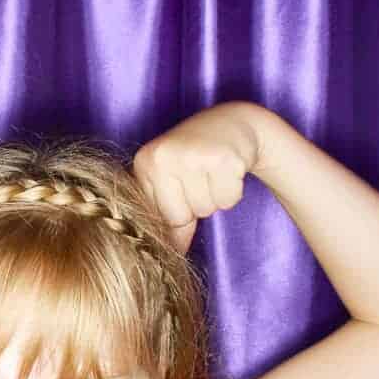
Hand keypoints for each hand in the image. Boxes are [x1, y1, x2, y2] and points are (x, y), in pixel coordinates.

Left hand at [132, 103, 263, 252]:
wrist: (233, 123)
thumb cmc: (196, 156)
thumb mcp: (172, 179)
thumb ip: (168, 216)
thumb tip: (172, 254)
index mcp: (145, 162)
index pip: (161, 217)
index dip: (178, 209)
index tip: (185, 186)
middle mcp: (164, 156)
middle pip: (182, 215)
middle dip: (196, 205)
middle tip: (201, 176)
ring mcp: (193, 155)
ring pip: (207, 208)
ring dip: (215, 196)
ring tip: (213, 171)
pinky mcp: (224, 157)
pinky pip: (228, 199)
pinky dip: (232, 190)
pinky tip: (228, 168)